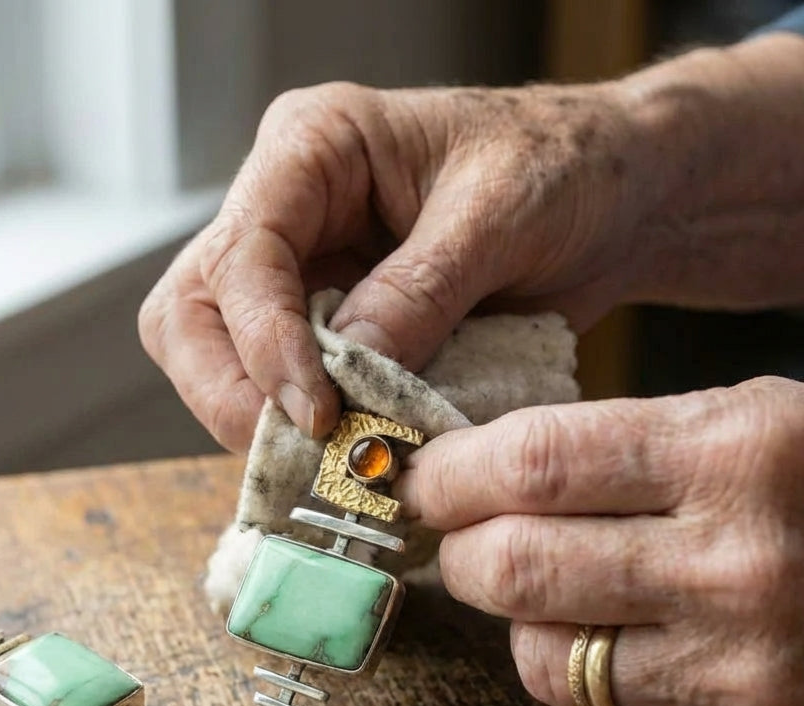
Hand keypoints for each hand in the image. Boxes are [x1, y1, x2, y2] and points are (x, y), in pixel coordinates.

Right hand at [139, 78, 657, 451]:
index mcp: (312, 149)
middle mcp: (286, 213)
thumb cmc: (564, 168)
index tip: (321, 412)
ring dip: (261, 421)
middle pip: (189, 316)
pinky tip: (354, 451)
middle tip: (305, 448)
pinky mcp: (327, 333)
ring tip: (334, 458)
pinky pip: (280, 392)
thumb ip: (420, 292)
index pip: (241, 256)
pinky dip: (307, 435)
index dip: (266, 343)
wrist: (613, 200)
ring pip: (216, 362)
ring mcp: (301, 277)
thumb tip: (349, 381)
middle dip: (231, 392)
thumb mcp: (500, 213)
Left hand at [396, 376, 803, 705]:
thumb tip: (464, 476)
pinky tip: (647, 658)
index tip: (420, 480)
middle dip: (461, 554)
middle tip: (467, 543)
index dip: (449, 474)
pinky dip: (591, 692)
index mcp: (736, 456)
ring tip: (582, 600)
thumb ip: (611, 445)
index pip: (531, 464)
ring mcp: (742, 679)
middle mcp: (738, 570)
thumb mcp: (742, 429)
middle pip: (511, 567)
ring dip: (531, 627)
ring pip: (538, 659)